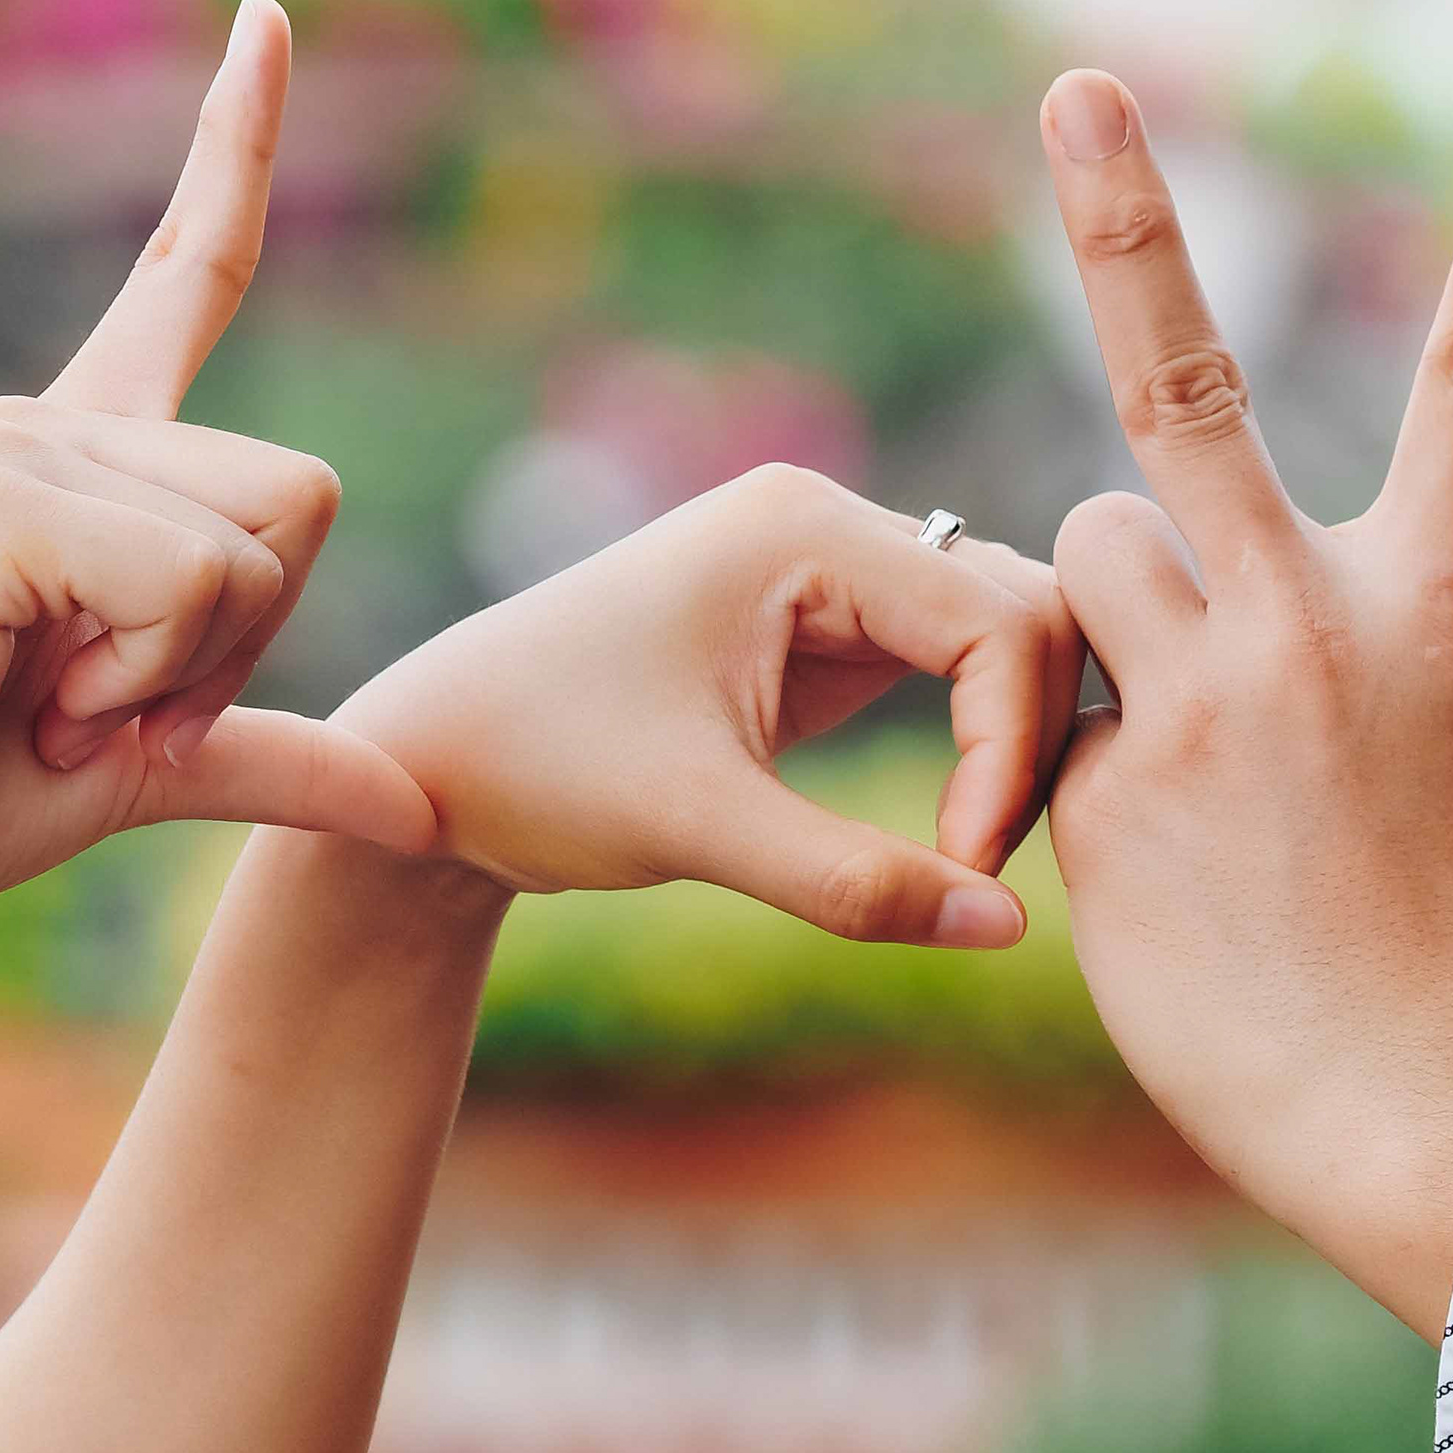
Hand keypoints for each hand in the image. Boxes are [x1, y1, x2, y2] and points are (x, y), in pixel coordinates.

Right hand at [0, 0, 435, 926]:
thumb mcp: (146, 770)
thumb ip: (277, 759)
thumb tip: (421, 809)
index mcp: (90, 456)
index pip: (186, 272)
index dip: (233, 149)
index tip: (268, 19)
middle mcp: (58, 419)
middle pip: (307, 494)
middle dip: (248, 637)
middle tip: (102, 699)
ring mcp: (27, 444)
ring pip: (265, 546)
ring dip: (190, 669)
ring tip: (52, 698)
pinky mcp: (7, 496)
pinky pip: (196, 583)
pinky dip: (148, 681)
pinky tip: (34, 699)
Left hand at [333, 465, 1081, 945]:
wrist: (424, 770)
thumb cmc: (533, 772)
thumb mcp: (696, 828)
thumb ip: (855, 878)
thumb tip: (1010, 929)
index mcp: (801, 526)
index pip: (997, 617)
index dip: (1010, 748)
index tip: (966, 864)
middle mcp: (828, 524)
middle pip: (1023, 608)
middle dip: (1028, 739)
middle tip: (980, 868)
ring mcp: (829, 571)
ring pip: (1001, 634)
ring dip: (1013, 739)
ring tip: (969, 855)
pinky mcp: (822, 630)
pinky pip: (953, 666)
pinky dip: (976, 741)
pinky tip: (952, 832)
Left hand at [1031, 71, 1452, 1340]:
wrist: (1436, 1121)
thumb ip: (1365, 636)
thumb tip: (1236, 599)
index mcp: (1446, 603)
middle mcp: (1316, 620)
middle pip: (1187, 377)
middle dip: (1124, 215)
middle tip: (1070, 86)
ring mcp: (1200, 701)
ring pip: (1081, 552)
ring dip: (1098, 606)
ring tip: (1180, 735)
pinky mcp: (1101, 793)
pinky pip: (1050, 712)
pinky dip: (1080, 758)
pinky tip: (1167, 872)